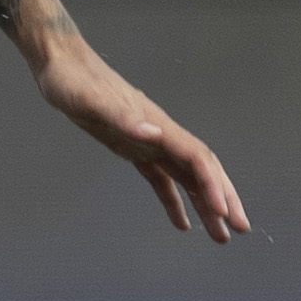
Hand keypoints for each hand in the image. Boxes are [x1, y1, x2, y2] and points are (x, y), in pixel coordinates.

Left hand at [32, 47, 250, 242]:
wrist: (61, 65)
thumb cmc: (74, 81)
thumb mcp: (93, 101)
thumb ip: (124, 118)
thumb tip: (155, 133)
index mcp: (157, 124)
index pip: (197, 158)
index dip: (213, 185)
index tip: (222, 213)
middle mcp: (160, 134)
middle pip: (202, 169)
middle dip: (222, 198)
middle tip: (240, 228)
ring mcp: (149, 141)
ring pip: (186, 178)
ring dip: (205, 204)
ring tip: (220, 235)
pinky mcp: (132, 148)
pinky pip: (162, 179)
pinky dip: (174, 201)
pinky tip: (181, 222)